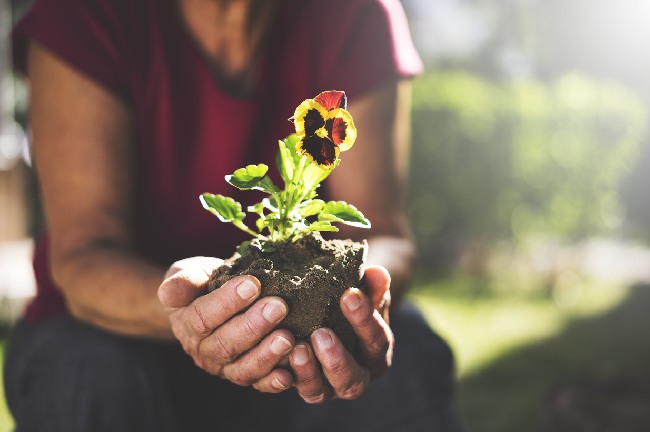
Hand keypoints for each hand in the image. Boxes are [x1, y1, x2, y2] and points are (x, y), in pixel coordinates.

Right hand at [158, 257, 295, 392]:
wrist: (213, 303)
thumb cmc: (204, 284)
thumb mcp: (189, 274)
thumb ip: (182, 280)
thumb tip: (168, 291)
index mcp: (187, 324)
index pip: (203, 317)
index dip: (227, 302)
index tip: (252, 284)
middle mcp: (204, 351)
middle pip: (226, 345)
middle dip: (253, 326)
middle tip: (278, 306)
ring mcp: (226, 368)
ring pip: (243, 369)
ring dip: (266, 354)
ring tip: (287, 337)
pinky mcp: (248, 377)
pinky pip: (260, 384)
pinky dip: (274, 382)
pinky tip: (289, 374)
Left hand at [289, 265, 392, 402]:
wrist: (329, 317)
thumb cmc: (350, 302)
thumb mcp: (364, 292)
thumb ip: (372, 286)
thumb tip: (377, 273)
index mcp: (376, 353)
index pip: (377, 340)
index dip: (365, 319)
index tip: (349, 295)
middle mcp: (355, 376)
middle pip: (352, 380)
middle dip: (336, 359)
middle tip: (320, 333)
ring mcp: (326, 387)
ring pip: (319, 392)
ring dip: (307, 372)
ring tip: (296, 349)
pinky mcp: (299, 386)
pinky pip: (290, 388)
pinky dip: (282, 377)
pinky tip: (274, 360)